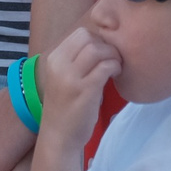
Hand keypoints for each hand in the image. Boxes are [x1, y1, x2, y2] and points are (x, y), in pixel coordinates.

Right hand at [37, 27, 118, 142]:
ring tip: (115, 67)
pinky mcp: (84, 90)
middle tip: (113, 59)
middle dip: (106, 45)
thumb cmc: (65, 107)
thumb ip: (77, 59)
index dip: (98, 39)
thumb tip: (102, 42)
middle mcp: (59, 65)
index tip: (105, 53)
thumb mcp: (65, 77)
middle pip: (89, 37)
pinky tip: (116, 75)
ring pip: (98, 50)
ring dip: (113, 56)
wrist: (59, 137)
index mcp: (54, 59)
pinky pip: (105, 67)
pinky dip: (115, 67)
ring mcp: (70, 78)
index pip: (80, 33)